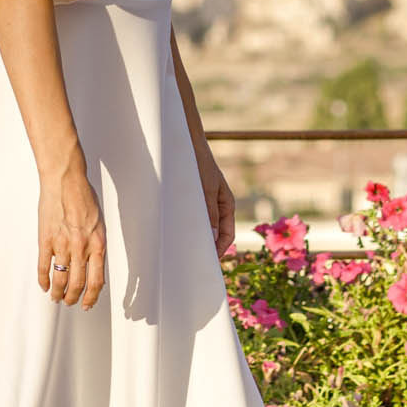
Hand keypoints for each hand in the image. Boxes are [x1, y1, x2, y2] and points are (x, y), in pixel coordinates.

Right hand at [38, 157, 105, 307]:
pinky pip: (44, 266)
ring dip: (58, 293)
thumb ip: (95, 245)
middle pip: (77, 284)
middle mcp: (81, 247)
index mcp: (97, 244)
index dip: (91, 297)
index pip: (97, 280)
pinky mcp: (46, 239)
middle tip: (69, 302)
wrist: (65, 180)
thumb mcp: (98, 223)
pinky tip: (44, 285)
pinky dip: (43, 279)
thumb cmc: (83, 197)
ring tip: (56, 298)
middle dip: (73, 298)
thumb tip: (93, 265)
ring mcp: (62, 244)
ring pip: (60, 279)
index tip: (87, 304)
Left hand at [196, 144, 236, 260]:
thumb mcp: (206, 189)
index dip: (220, 249)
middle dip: (208, 247)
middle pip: (216, 234)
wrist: (188, 145)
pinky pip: (195, 218)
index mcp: (227, 205)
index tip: (209, 261)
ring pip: (204, 227)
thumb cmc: (200, 164)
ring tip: (185, 250)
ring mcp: (206, 203)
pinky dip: (190, 228)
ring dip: (197, 238)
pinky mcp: (195, 200)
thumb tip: (212, 237)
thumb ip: (209, 212)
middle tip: (195, 261)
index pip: (228, 235)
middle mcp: (218, 206)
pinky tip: (179, 233)